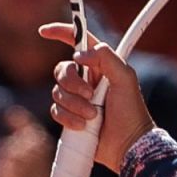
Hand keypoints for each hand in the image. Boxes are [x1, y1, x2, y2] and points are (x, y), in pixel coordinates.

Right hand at [39, 24, 155, 173]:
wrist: (127, 144)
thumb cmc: (131, 112)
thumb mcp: (126, 79)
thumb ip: (107, 58)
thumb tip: (79, 54)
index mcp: (100, 65)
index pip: (77, 42)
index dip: (61, 33)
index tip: (45, 31)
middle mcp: (86, 79)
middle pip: (62, 70)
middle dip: (73, 84)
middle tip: (90, 95)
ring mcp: (77, 98)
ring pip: (57, 92)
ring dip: (74, 105)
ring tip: (93, 115)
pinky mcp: (70, 116)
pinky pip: (56, 111)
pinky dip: (68, 118)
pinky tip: (83, 126)